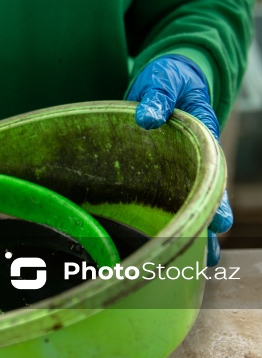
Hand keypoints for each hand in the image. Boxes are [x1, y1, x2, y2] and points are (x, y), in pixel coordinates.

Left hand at [126, 54, 232, 265]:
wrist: (161, 80)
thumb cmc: (167, 79)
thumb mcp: (163, 80)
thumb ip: (158, 96)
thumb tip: (149, 118)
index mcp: (202, 138)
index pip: (214, 174)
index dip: (217, 200)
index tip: (221, 222)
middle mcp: (194, 160)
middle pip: (204, 198)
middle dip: (207, 227)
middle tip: (207, 256)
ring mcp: (175, 169)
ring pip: (186, 204)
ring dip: (189, 231)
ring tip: (188, 265)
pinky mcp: (155, 173)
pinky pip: (162, 198)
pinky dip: (163, 219)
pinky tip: (161, 245)